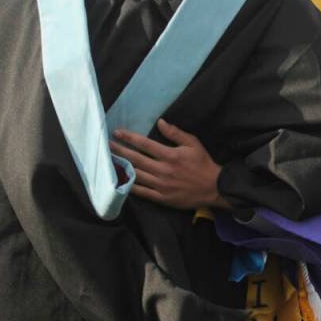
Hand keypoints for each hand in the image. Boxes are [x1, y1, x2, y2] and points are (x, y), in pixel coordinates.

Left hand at [110, 119, 225, 209]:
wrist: (213, 188)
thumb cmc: (203, 164)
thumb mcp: (193, 143)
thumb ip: (176, 133)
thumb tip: (160, 122)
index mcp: (170, 155)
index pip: (145, 144)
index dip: (129, 138)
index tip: (117, 133)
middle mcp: (163, 170)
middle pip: (136, 159)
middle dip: (120, 151)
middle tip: (107, 145)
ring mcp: (161, 185)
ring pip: (136, 175)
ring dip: (122, 167)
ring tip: (110, 161)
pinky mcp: (161, 197)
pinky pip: (141, 192)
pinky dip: (129, 186)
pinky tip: (120, 180)